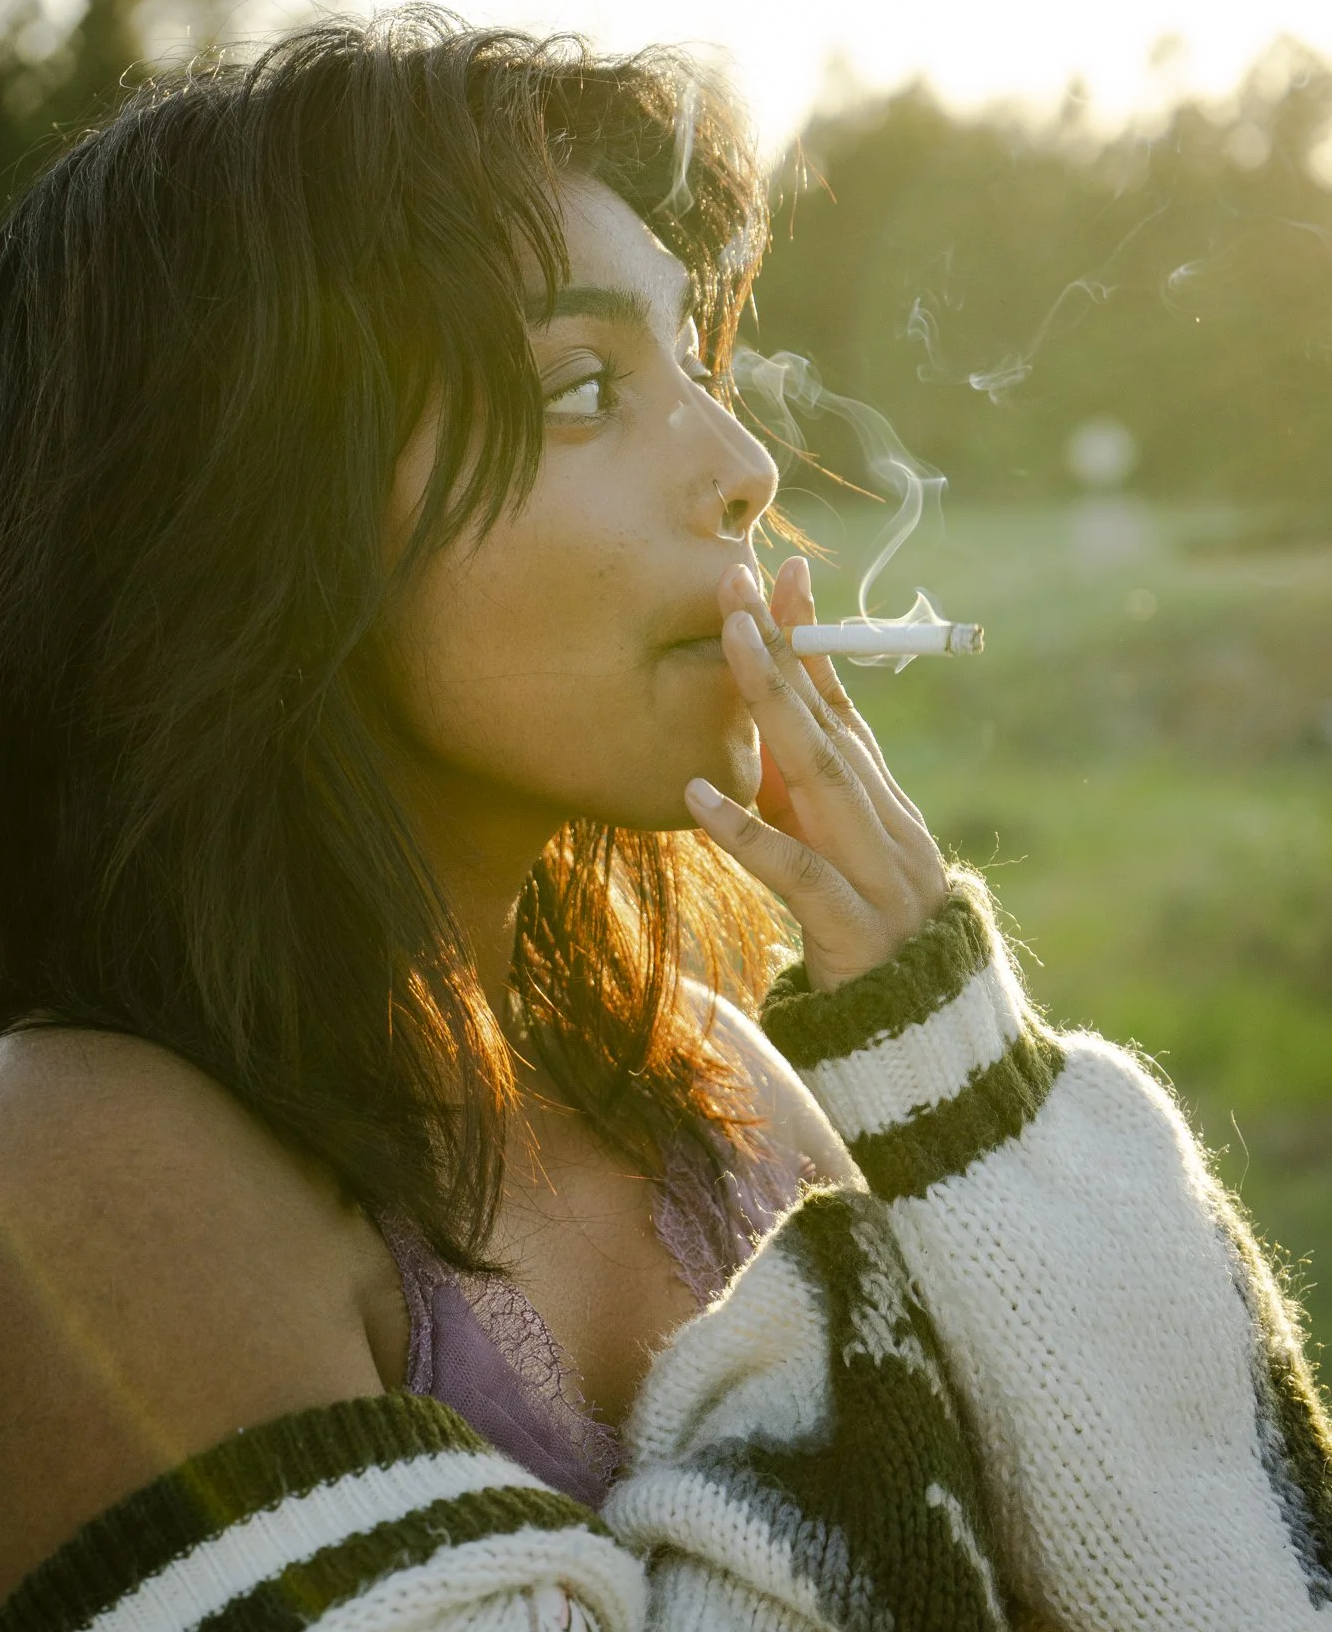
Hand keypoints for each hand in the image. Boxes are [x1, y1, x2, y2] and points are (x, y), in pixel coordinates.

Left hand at [683, 556, 947, 994]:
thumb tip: (754, 748)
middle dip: (786, 650)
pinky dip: (747, 831)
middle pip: (834, 725)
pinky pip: (798, 872)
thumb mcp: (834, 868)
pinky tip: (699, 793)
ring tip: (730, 646)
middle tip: (741, 583)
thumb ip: (802, 812)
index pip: (847, 710)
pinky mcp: (855, 930)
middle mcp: (890, 828)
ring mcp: (879, 875)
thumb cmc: (872, 956)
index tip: (784, 577)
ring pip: (825, 777)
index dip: (816, 644)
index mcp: (885, 810)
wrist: (933, 1054)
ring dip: (775, 706)